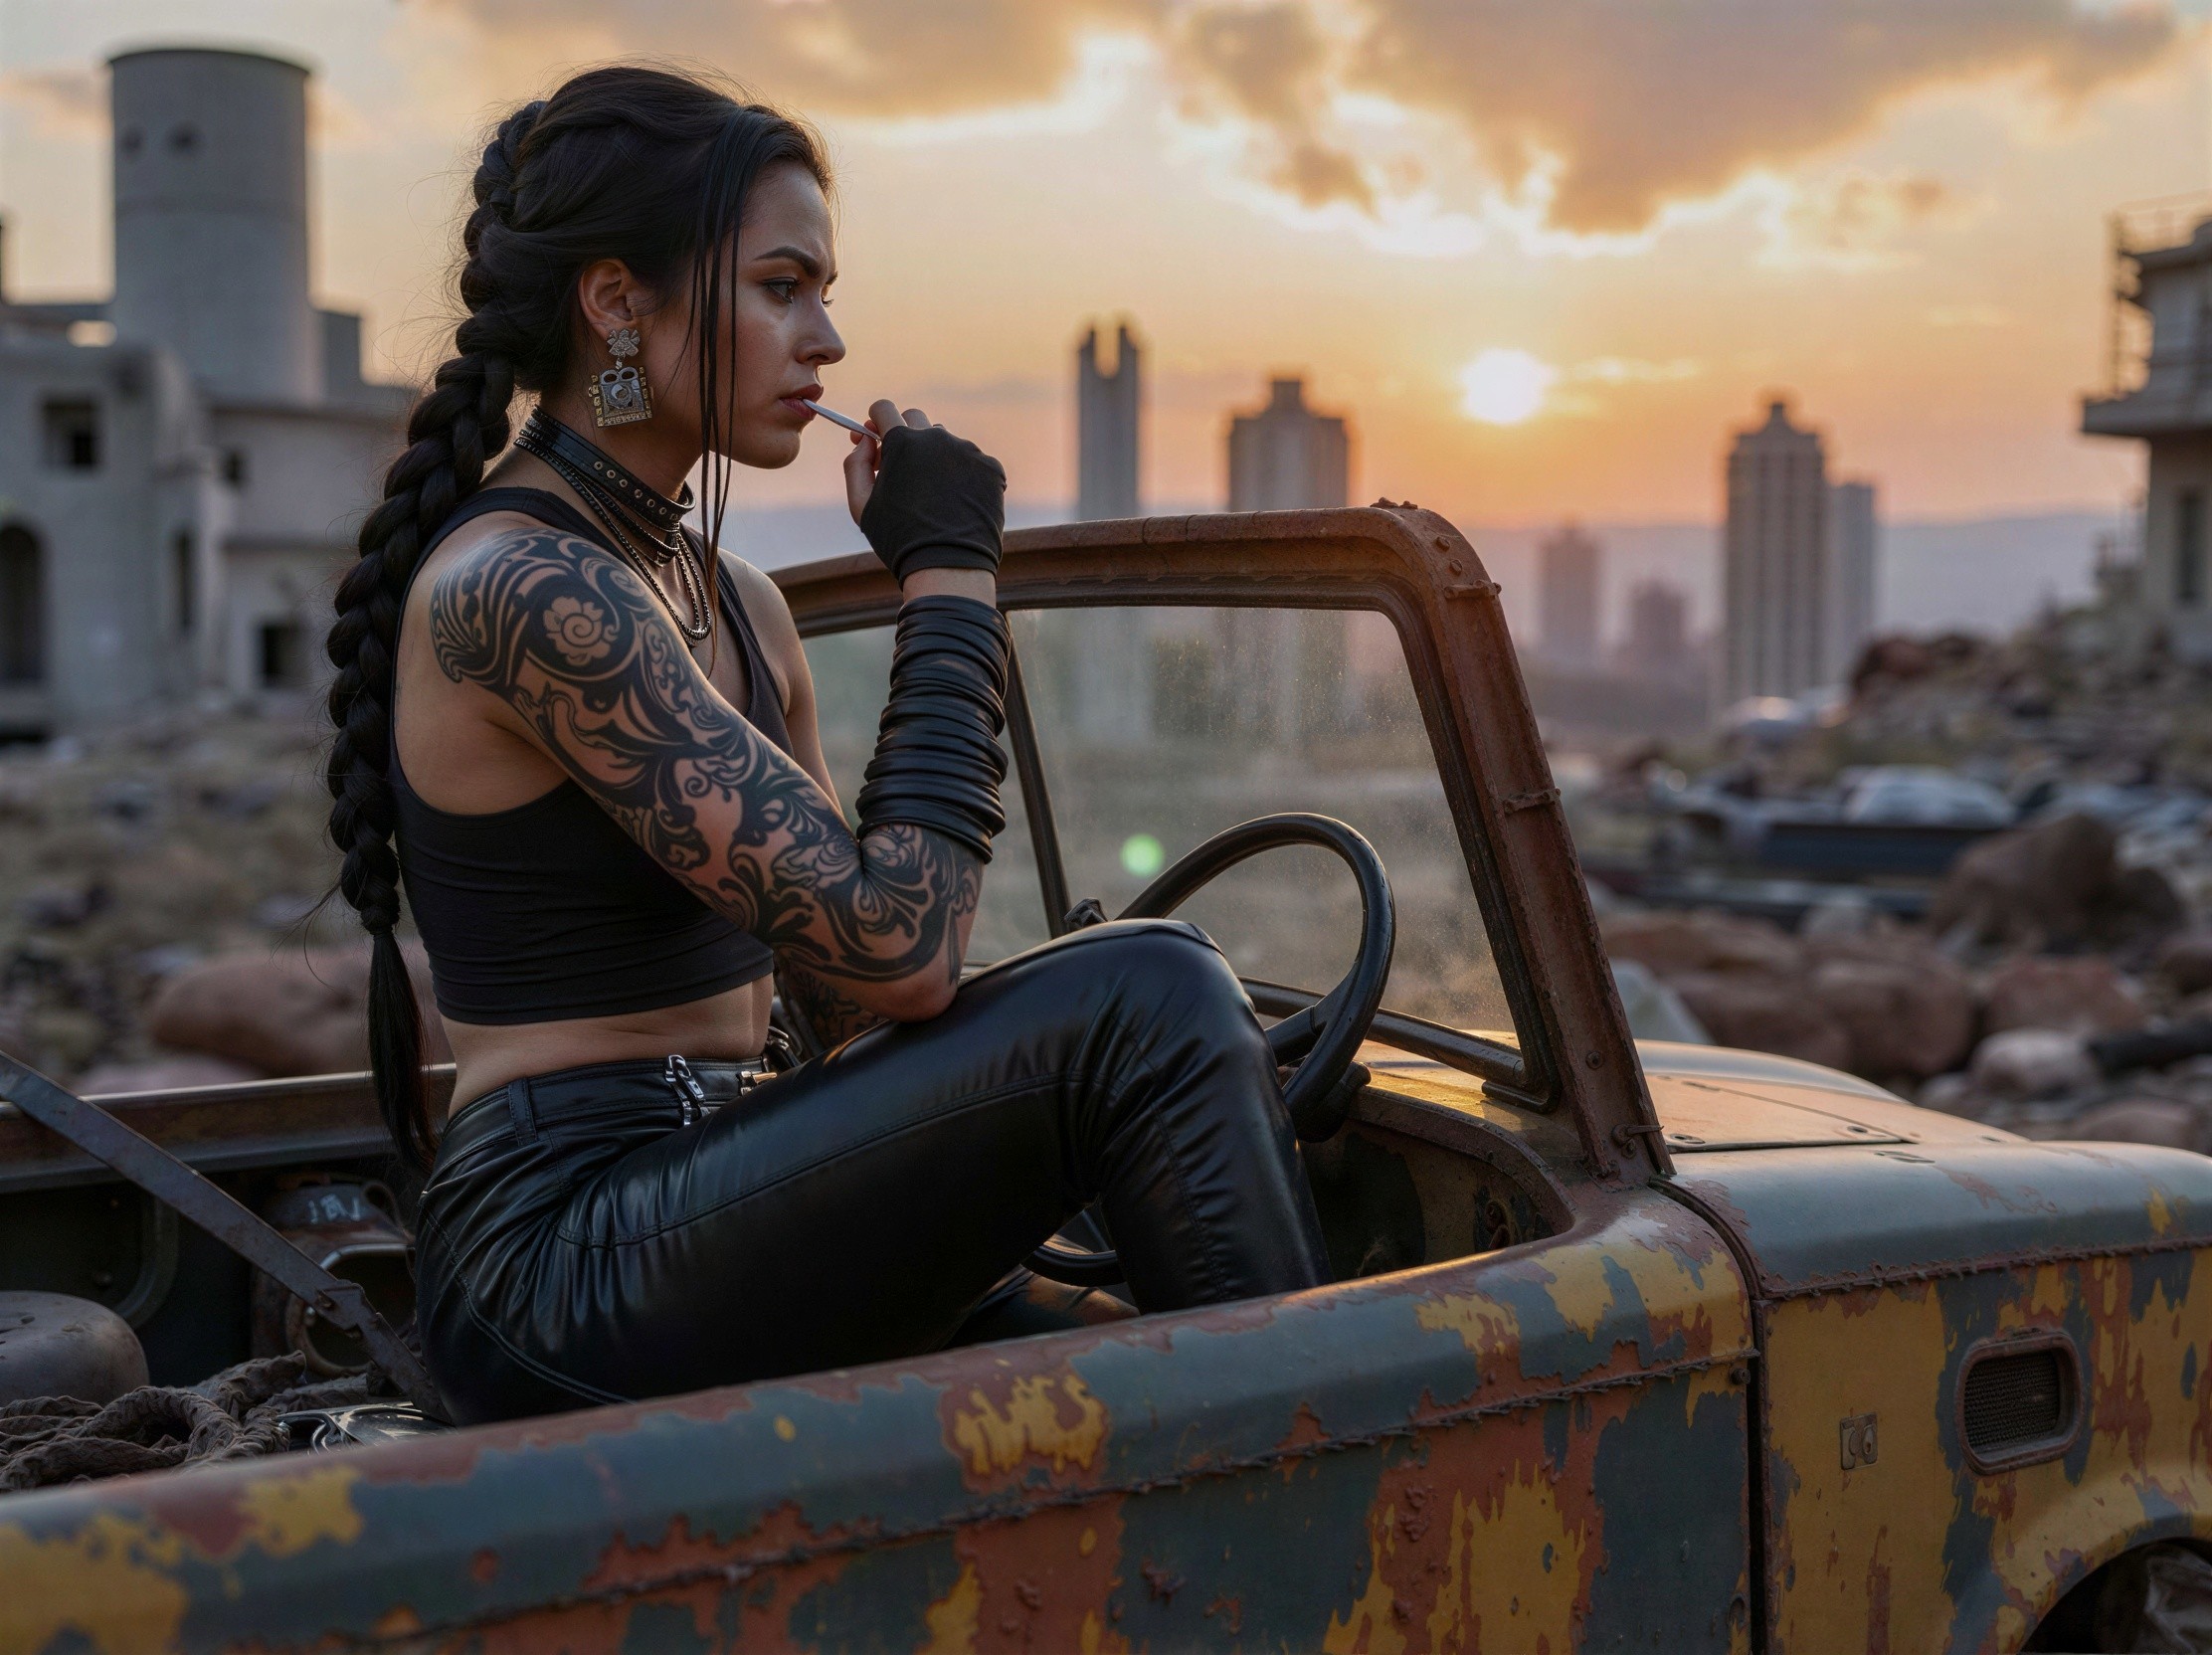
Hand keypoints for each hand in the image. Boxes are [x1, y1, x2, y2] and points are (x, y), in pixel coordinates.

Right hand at [852, 400, 1005, 584]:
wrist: (949, 567)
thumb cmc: (898, 539)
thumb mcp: (861, 505)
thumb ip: (855, 465)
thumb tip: (865, 441)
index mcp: (902, 442)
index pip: (884, 409)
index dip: (875, 421)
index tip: (874, 436)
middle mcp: (937, 437)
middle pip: (915, 419)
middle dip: (903, 436)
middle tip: (898, 465)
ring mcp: (967, 451)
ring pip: (944, 441)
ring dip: (933, 456)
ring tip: (930, 492)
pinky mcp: (990, 467)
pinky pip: (970, 461)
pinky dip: (960, 474)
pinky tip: (956, 501)